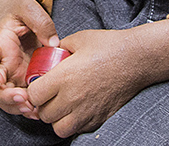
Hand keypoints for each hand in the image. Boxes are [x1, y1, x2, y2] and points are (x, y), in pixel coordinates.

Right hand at [0, 0, 58, 118]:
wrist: (26, 15)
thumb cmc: (23, 10)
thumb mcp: (30, 8)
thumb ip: (40, 22)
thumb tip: (52, 43)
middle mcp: (2, 64)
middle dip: (4, 97)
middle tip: (23, 99)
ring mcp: (12, 75)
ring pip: (5, 98)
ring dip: (16, 107)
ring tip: (33, 109)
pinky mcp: (24, 81)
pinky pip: (22, 100)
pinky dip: (28, 109)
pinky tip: (39, 111)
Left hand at [27, 21, 168, 136]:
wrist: (136, 59)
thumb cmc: (107, 46)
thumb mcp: (77, 38)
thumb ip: (59, 48)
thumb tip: (48, 53)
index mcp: (64, 77)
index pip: (34, 95)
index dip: (32, 89)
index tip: (38, 83)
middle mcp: (73, 98)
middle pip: (44, 115)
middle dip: (42, 105)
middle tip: (48, 93)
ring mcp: (87, 112)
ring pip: (59, 128)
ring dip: (56, 118)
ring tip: (61, 103)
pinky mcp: (99, 120)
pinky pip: (78, 130)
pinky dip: (73, 122)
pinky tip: (77, 107)